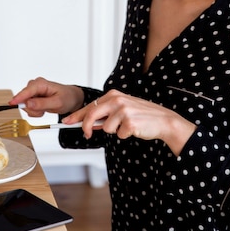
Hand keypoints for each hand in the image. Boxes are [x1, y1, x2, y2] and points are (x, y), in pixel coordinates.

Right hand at [10, 77, 83, 117]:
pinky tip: (43, 108)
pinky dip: (35, 111)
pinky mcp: (32, 97)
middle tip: (44, 110)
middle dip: (33, 108)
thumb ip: (42, 104)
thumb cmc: (67, 98)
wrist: (71, 98)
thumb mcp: (57, 103)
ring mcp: (33, 91)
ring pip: (25, 105)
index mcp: (42, 84)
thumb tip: (28, 103)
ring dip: (35, 111)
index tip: (12, 103)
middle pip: (24, 99)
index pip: (27, 91)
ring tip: (46, 108)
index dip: (19, 97)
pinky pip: (28, 107)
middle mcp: (35, 85)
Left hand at [63, 89, 196, 155]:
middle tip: (87, 134)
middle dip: (86, 126)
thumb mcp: (122, 109)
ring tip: (127, 126)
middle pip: (92, 114)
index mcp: (113, 95)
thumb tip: (89, 123)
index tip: (66, 121)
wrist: (162, 120)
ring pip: (106, 128)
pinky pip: (118, 134)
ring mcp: (123, 110)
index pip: (90, 105)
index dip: (77, 115)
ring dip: (115, 131)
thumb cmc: (141, 116)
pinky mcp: (129, 121)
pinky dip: (124, 135)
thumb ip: (106, 114)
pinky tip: (134, 129)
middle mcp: (117, 99)